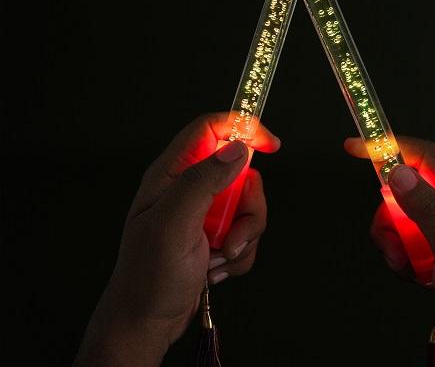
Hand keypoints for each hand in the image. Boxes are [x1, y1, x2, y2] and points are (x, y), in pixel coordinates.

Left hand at [75, 113, 279, 365]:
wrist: (147, 322)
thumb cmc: (148, 276)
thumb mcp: (173, 224)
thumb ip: (203, 180)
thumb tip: (237, 148)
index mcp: (172, 174)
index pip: (210, 129)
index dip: (241, 128)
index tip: (270, 144)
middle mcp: (190, 187)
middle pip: (240, 171)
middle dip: (247, 206)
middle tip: (232, 233)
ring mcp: (205, 211)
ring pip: (248, 205)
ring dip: (244, 235)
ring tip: (219, 257)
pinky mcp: (216, 234)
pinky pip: (247, 231)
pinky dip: (240, 253)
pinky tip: (216, 268)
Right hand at [345, 136, 434, 365]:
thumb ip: (429, 211)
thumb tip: (400, 173)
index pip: (426, 155)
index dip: (390, 147)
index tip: (357, 147)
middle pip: (407, 185)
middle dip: (390, 213)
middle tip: (393, 243)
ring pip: (402, 211)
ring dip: (395, 239)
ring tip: (407, 265)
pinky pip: (405, 233)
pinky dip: (401, 252)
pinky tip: (414, 272)